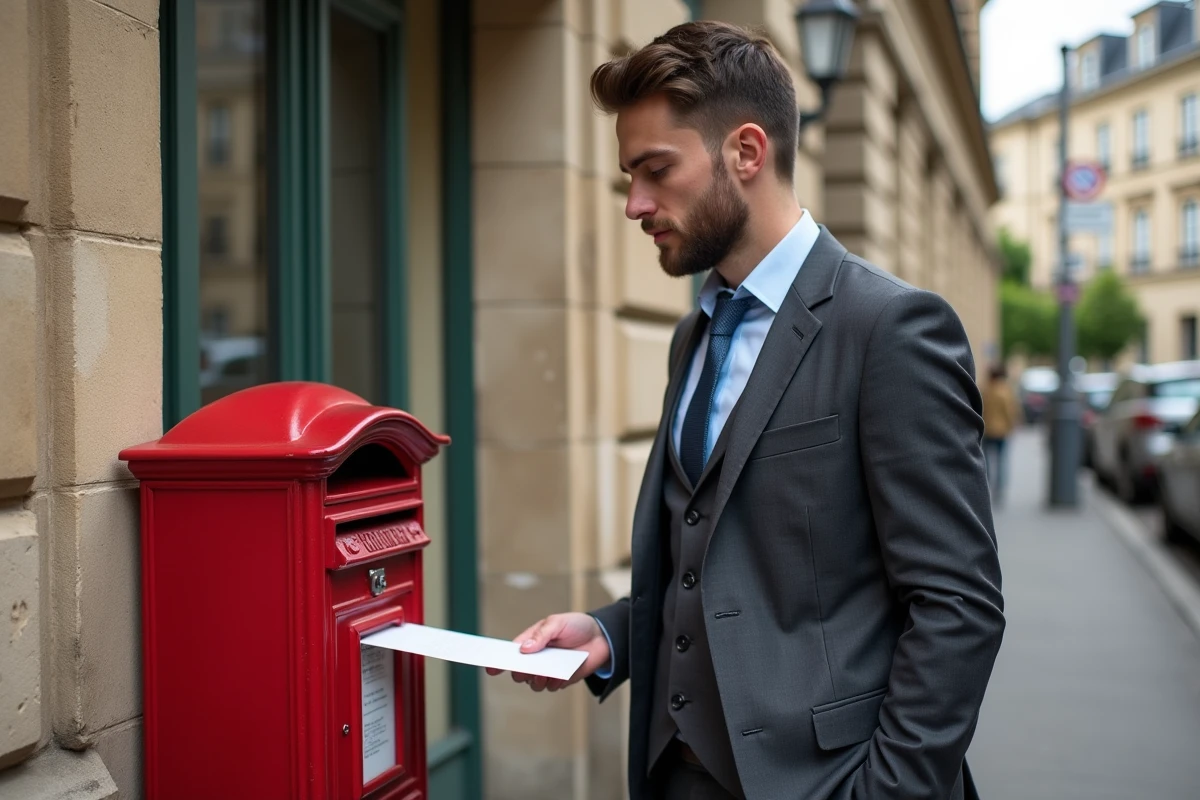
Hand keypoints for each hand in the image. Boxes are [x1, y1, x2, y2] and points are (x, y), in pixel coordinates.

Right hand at [485, 612, 611, 691]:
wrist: (601, 637)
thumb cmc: (576, 626)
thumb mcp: (557, 623)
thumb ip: (541, 634)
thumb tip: (523, 648)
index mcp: (531, 641)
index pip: (510, 652)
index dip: (499, 660)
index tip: (490, 667)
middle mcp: (536, 658)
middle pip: (519, 672)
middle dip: (520, 673)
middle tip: (527, 669)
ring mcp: (548, 670)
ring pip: (533, 684)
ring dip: (536, 680)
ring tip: (545, 672)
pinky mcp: (561, 680)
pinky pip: (550, 687)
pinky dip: (553, 682)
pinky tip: (561, 675)